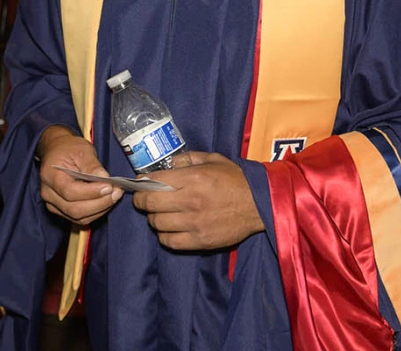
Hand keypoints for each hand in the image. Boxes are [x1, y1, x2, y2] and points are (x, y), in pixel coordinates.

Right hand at [38, 126, 122, 225]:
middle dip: (100, 203)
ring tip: (115, 195)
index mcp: (50, 176)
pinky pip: (81, 218)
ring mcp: (54, 205)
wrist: (57, 151)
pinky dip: (97, 212)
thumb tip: (105, 178)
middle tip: (117, 192)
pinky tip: (107, 200)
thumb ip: (92, 165)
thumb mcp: (82, 150)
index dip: (91, 192)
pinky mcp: (62, 210)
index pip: (70, 191)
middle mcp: (49, 194)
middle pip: (74, 209)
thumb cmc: (69, 149)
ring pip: (79, 217)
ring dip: (101, 209)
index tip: (109, 186)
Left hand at [134, 152, 264, 250]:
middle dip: (141, 201)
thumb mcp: (214, 160)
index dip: (141, 183)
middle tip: (143, 200)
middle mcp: (191, 200)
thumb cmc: (236, 180)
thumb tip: (166, 164)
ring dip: (154, 218)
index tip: (139, 184)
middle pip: (149, 204)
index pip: (153, 182)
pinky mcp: (200, 241)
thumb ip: (188, 158)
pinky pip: (170, 241)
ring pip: (157, 224)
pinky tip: (170, 228)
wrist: (260, 204)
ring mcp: (195, 223)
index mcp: (193, 177)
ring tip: (160, 214)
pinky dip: (165, 235)